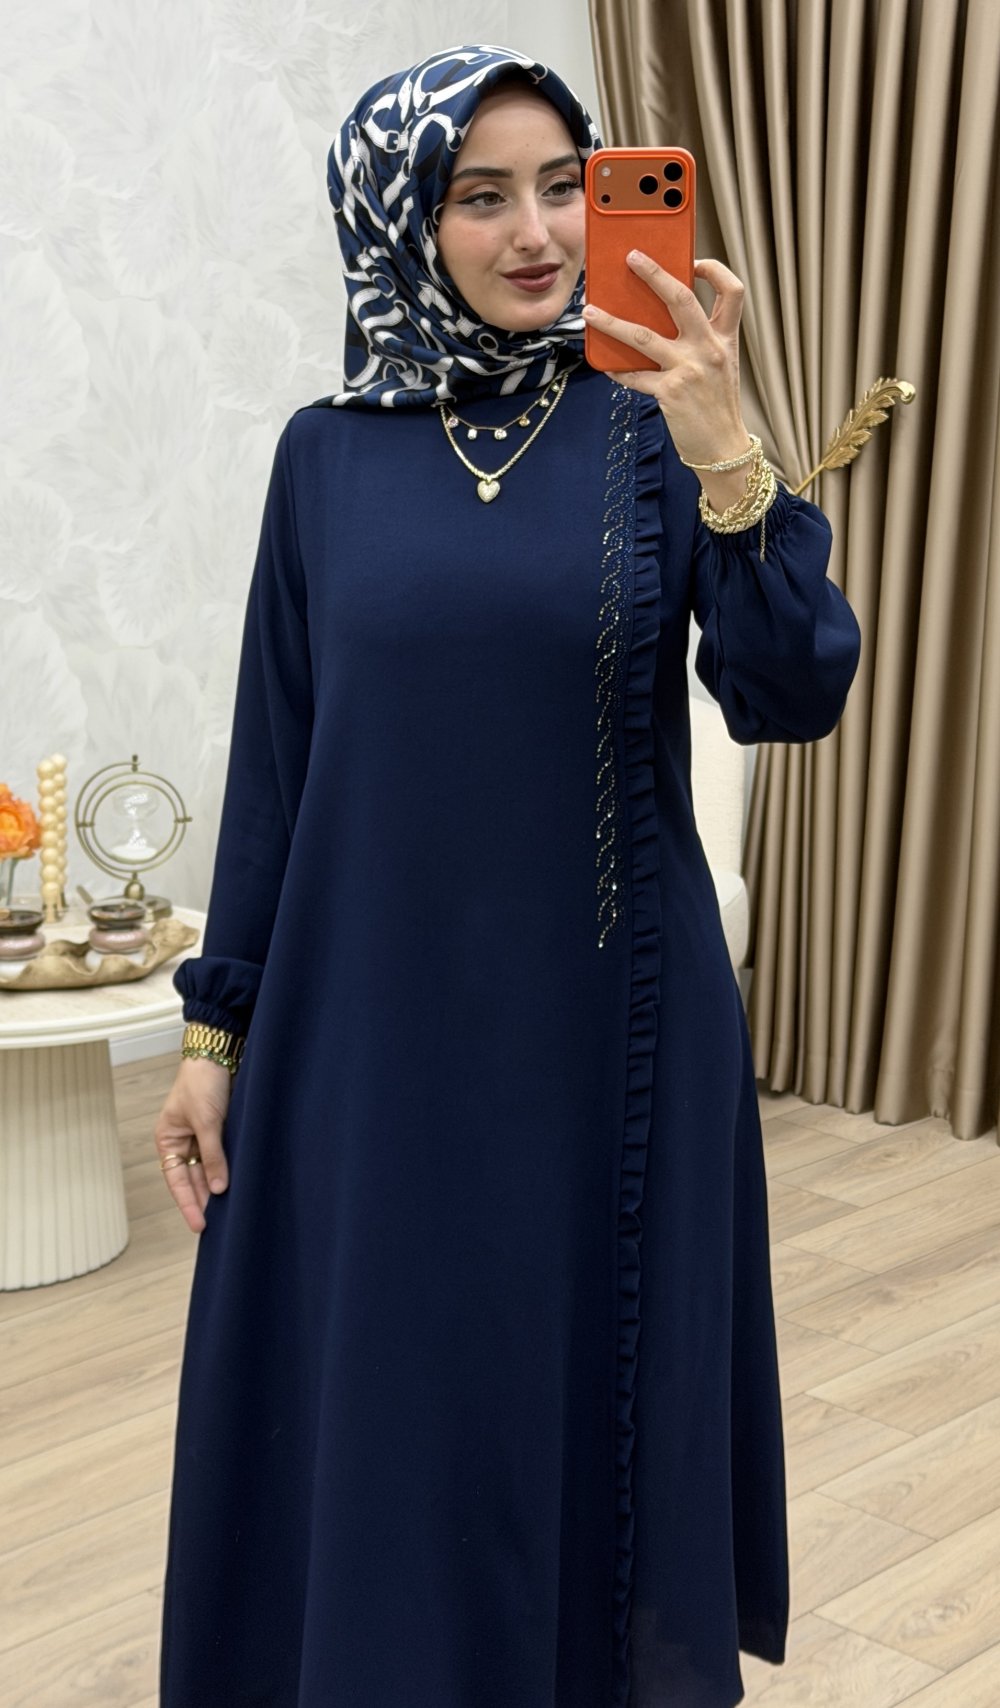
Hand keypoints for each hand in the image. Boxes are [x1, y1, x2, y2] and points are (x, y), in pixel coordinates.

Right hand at [154, 1056, 232, 1233]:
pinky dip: (229, 1170)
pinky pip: (223, 1156)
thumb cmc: (202, 1083)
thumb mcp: (206, 1121)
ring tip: (229, 1211)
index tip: (199, 1226)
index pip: (177, 1180)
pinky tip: (238, 1185)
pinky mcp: (222, 1129)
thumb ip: (213, 1155)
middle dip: (204, 1199)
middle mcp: (183, 1141)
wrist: (219, 1053)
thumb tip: (218, 1188)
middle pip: (193, 1178)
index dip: (188, 1203)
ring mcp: (203, 1136)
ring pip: (209, 1169)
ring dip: (218, 1186)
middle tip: (219, 1224)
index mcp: (168, 1139)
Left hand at [582, 254, 750, 469]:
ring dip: (611, 322)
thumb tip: (656, 318)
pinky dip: (618, 370)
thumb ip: (698, 342)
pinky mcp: (670, 392)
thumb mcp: (719, 367)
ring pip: (643, 335)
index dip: (715, 270)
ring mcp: (689, 369)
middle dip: (654, 273)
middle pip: (681, 298)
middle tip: (631, 257)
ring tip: (589, 312)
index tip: (695, 261)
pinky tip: (606, 366)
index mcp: (726, 339)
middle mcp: (709, 349)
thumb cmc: (717, 407)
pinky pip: (635, 375)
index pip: (732, 291)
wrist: (725, 450)